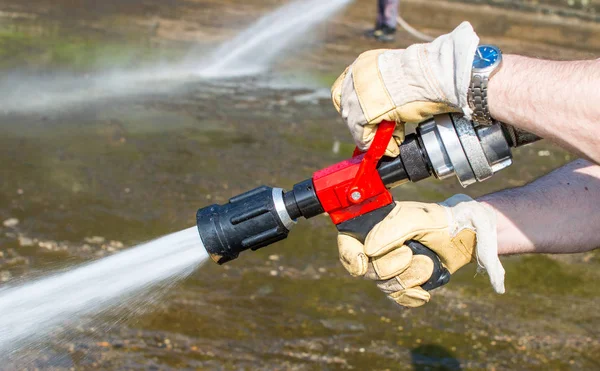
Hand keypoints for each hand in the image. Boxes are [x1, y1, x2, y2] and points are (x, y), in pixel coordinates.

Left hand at [331, 22, 478, 156]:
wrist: (432, 76)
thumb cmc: (425, 74)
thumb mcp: (397, 76)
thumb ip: (385, 90)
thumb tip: (384, 109)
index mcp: (364, 63)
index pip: (345, 87)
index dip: (352, 105)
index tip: (362, 116)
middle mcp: (356, 76)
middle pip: (347, 107)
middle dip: (363, 122)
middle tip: (383, 131)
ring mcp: (357, 94)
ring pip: (354, 123)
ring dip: (372, 136)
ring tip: (392, 141)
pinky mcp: (362, 113)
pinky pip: (362, 136)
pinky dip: (375, 145)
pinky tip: (390, 146)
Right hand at [337, 195, 504, 307]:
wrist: (465, 239)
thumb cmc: (442, 222)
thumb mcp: (419, 217)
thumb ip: (392, 228)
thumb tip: (369, 249)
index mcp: (374, 226)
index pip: (347, 243)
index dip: (349, 255)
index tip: (362, 262)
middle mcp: (378, 248)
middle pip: (367, 270)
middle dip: (390, 266)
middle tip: (410, 254)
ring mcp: (391, 267)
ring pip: (384, 285)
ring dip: (408, 278)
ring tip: (428, 264)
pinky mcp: (405, 283)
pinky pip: (398, 298)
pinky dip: (411, 296)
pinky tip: (424, 292)